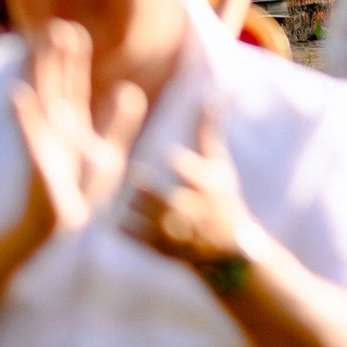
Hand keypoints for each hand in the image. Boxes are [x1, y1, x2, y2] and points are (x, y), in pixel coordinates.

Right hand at [11, 19, 144, 232]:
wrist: (69, 227)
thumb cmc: (86, 191)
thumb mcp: (110, 151)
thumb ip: (120, 121)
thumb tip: (130, 90)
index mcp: (74, 124)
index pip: (74, 83)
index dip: (74, 59)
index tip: (75, 31)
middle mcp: (57, 127)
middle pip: (57, 83)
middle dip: (57, 56)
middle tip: (57, 25)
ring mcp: (45, 140)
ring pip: (43, 98)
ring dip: (40, 72)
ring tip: (38, 44)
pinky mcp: (37, 160)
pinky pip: (29, 134)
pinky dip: (23, 115)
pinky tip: (16, 93)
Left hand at [127, 106, 259, 280]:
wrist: (229, 252)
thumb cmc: (222, 198)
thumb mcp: (219, 165)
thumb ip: (209, 132)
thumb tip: (212, 95)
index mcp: (211, 189)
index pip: (199, 176)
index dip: (185, 165)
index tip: (167, 153)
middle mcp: (199, 213)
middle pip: (176, 203)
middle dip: (157, 196)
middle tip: (135, 182)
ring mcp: (184, 235)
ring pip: (160, 226)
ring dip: (142, 216)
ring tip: (124, 204)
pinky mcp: (170, 252)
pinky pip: (150, 246)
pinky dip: (135, 237)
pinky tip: (117, 226)